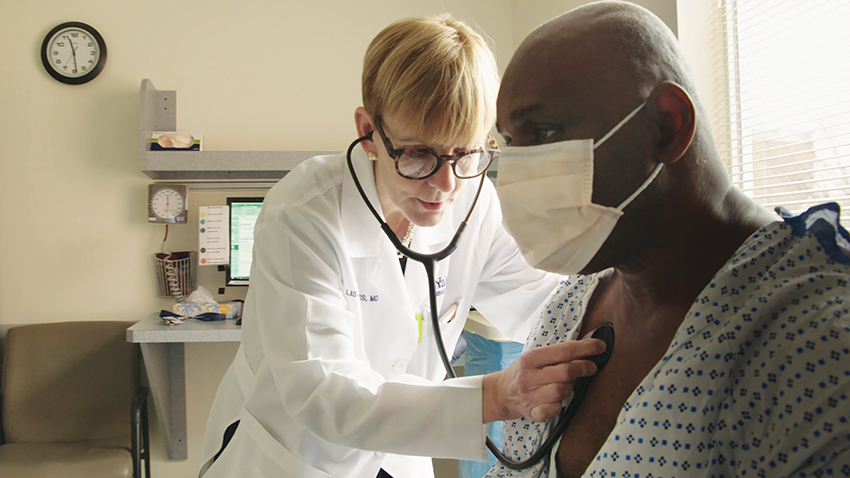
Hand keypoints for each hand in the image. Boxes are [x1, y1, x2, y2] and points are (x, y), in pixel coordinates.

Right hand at [481, 338, 606, 422]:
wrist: (500, 393)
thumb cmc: (522, 372)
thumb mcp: (533, 358)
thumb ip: (555, 355)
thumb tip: (585, 350)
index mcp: (530, 359)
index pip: (564, 351)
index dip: (586, 348)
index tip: (600, 347)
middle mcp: (528, 377)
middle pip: (566, 372)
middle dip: (584, 368)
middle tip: (592, 367)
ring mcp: (529, 396)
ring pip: (562, 391)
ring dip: (571, 387)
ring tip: (569, 383)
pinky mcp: (531, 413)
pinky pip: (555, 410)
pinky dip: (560, 405)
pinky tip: (557, 400)